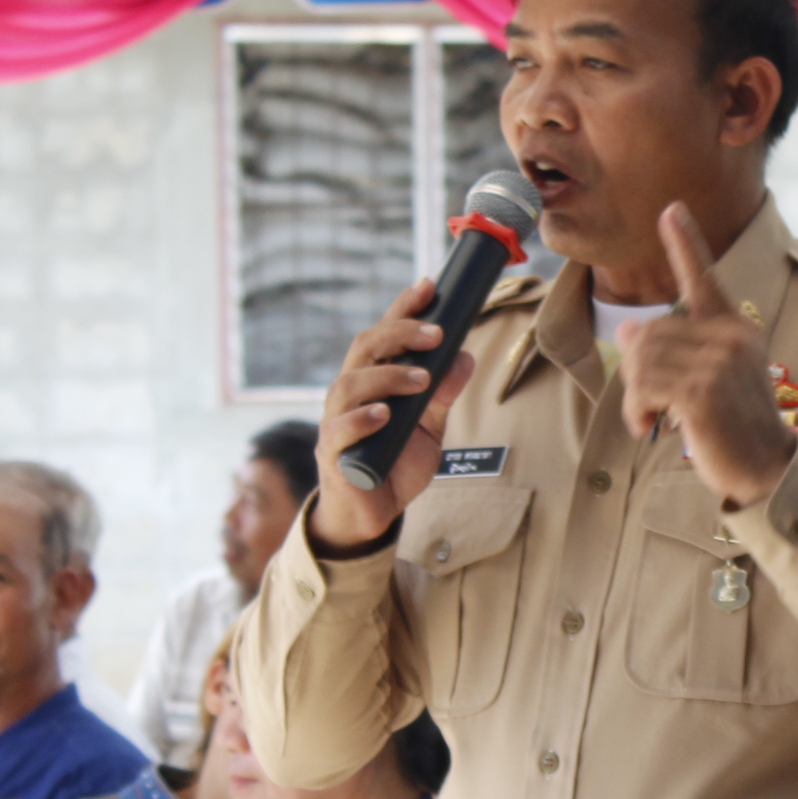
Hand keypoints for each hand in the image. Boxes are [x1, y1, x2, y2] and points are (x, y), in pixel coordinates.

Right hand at [311, 277, 479, 554]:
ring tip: (422, 380)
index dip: (404, 307)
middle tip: (437, 334)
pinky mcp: (332, 453)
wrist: (374, 513)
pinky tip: (383, 414)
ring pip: (350, 383)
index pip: (385, 333)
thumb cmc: (396, 462)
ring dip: (389, 376)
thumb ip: (444, 395)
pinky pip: (339, 430)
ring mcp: (336, 420)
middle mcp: (350, 391)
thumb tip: (465, 357)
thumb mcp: (430, 428)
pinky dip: (361, 419)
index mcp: (374, 377)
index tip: (430, 285)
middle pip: (365, 347)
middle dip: (401, 333)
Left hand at [617, 203, 797, 510]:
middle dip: (636, 372)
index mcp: (734, 330)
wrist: (766, 470)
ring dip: (634, 397)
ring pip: (642, 360)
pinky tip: (649, 429)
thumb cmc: (734, 430)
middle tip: (645, 407)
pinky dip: (636, 411)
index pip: (705, 279)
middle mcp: (730, 338)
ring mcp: (718, 363)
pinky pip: (644, 387)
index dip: (686, 243)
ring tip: (650, 420)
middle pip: (650, 333)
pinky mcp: (702, 391)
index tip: (670, 210)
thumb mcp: (704, 382)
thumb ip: (673, 353)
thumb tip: (628, 328)